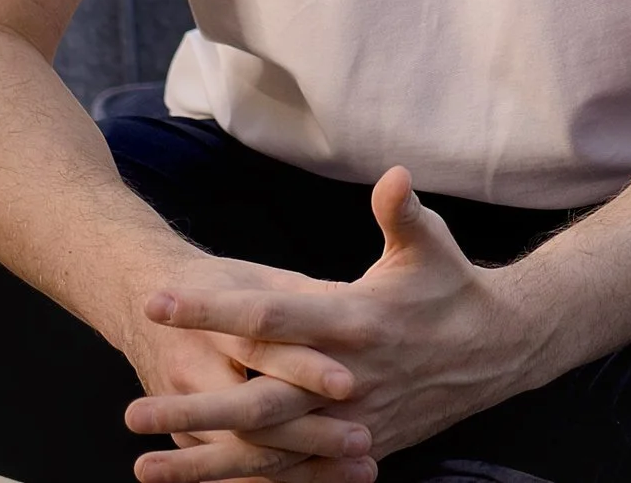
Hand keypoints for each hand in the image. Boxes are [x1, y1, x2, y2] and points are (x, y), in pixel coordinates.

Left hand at [130, 169, 559, 459]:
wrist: (499, 350)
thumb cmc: (453, 287)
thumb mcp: (431, 245)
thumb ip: (403, 213)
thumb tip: (394, 176)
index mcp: (356, 322)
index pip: (272, 318)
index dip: (215, 310)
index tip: (161, 300)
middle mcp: (348, 381)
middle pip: (259, 402)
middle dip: (193, 407)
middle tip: (131, 410)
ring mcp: (349, 424)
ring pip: (268, 453)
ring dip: (205, 462)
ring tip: (144, 467)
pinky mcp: (354, 451)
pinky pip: (292, 476)